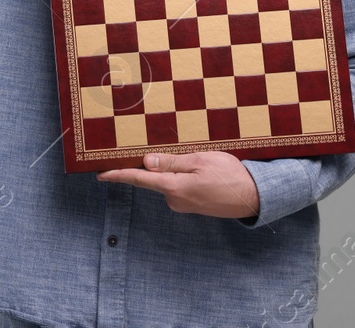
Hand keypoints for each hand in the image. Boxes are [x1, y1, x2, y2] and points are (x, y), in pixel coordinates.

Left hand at [96, 152, 260, 218]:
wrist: (254, 197)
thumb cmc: (229, 175)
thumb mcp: (200, 161)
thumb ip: (171, 162)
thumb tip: (146, 162)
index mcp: (174, 187)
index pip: (140, 180)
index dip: (118, 175)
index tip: (100, 174)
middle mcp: (175, 199)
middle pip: (154, 178)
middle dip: (155, 164)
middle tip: (169, 149)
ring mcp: (183, 204)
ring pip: (168, 181)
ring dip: (174, 169)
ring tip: (199, 160)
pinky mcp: (192, 204)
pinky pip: (179, 187)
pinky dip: (183, 176)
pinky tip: (200, 170)